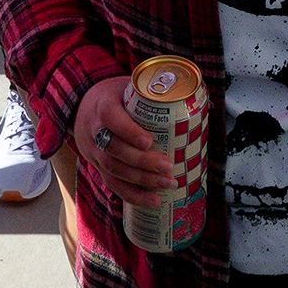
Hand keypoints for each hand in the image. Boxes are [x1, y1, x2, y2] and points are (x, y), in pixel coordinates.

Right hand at [70, 77, 177, 209]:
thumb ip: (159, 95)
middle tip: (168, 166)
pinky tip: (153, 201)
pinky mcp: (98, 167)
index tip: (149, 141)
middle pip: (114, 150)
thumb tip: (205, 104)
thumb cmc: (116, 97)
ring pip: (114, 170)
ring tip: (167, 184)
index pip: (111, 119)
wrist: (82, 107)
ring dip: (142, 180)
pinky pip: (114, 185)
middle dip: (142, 162)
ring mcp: (94, 152)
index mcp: (103, 106)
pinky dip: (133, 196)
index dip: (128, 132)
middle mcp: (94, 131)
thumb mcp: (130, 86)